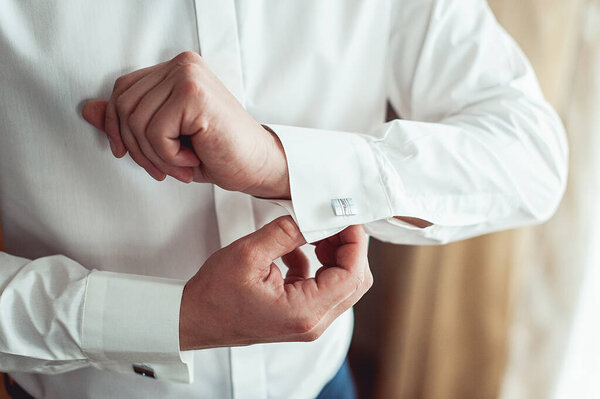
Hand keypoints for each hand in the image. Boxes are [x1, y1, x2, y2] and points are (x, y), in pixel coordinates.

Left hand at [82, 51, 289, 198]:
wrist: (257, 166)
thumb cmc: (216, 152)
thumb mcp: (164, 138)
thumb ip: (127, 120)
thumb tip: (88, 110)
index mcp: (175, 70)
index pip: (122, 91)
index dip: (116, 127)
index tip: (128, 153)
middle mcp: (182, 65)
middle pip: (124, 106)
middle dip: (136, 148)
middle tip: (162, 168)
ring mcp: (188, 76)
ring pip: (136, 121)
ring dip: (155, 156)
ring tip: (181, 166)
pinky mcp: (194, 94)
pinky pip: (155, 132)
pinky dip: (169, 157)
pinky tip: (192, 159)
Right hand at [179, 216, 371, 349]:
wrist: (193, 320)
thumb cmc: (214, 295)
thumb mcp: (249, 253)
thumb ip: (287, 232)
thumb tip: (315, 216)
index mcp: (304, 311)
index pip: (352, 276)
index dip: (355, 243)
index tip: (346, 217)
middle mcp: (312, 322)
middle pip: (355, 282)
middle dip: (349, 248)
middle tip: (331, 222)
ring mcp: (308, 322)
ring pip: (342, 284)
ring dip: (334, 254)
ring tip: (313, 232)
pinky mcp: (300, 315)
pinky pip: (323, 287)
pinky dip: (318, 264)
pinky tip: (294, 250)